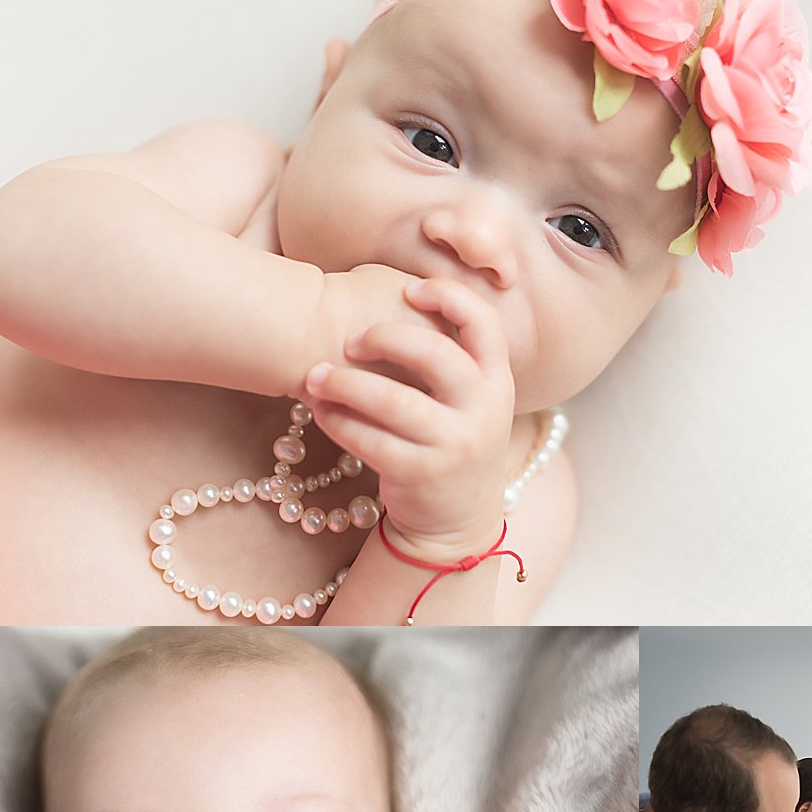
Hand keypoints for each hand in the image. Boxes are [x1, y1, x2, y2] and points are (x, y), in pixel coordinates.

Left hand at [304, 276, 514, 558]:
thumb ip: (451, 358)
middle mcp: (484, 411)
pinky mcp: (421, 475)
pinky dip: (339, 422)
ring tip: (314, 377)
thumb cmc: (451, 443)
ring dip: (346, 384)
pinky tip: (321, 411)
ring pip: (394, 401)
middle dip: (385, 337)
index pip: (483, 323)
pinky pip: (371, 441)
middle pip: (435, 354)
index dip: (448, 297)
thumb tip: (396, 291)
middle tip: (350, 341)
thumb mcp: (470, 401)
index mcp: (497, 382)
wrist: (457, 521)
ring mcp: (455, 446)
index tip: (409, 290)